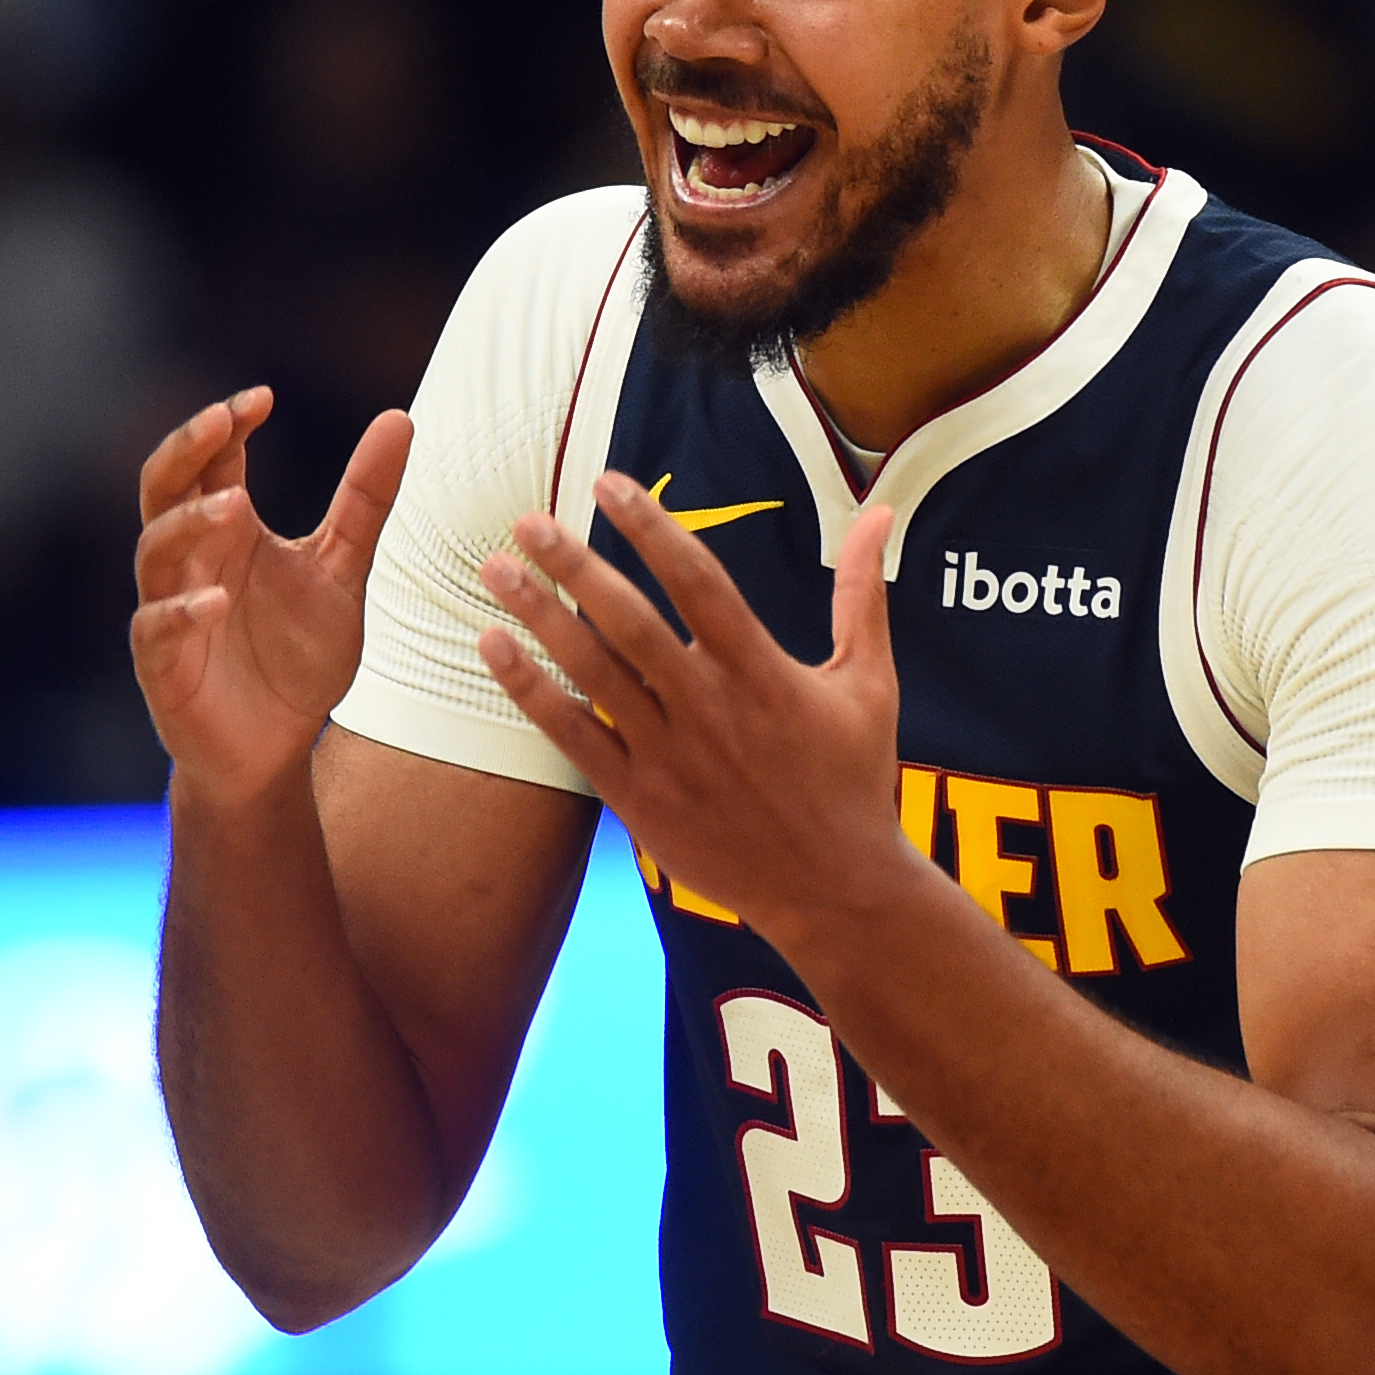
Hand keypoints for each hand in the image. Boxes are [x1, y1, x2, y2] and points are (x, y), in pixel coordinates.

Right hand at [132, 389, 411, 804]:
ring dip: (189, 522)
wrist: (274, 754)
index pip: (212, 459)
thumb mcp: (341, 572)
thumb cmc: (296, 659)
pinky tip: (215, 601)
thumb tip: (401, 417)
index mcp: (226, 531)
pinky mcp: (163, 667)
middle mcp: (189, 561)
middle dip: (186, 449)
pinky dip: (181, 611)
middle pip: (163, 486)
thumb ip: (364, 501)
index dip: (227, 424)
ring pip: (155, 550)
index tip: (263, 398)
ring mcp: (168, 610)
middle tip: (222, 420)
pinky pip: (155, 629)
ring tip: (234, 505)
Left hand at [473, 474, 906, 936]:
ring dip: (539, 617)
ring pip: (592, 674)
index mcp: (762, 673)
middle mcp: (710, 709)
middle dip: (574, 565)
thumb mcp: (871, 682)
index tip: (609, 483)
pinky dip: (532, 691)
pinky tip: (493, 647)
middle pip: (630, 622)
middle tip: (526, 519)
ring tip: (495, 569)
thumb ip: (862, 594)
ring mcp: (670, 757)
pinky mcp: (641, 801)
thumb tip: (880, 512)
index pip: (699, 581)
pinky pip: (574, 738)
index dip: (651, 527)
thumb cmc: (855, 781)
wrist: (835, 891)